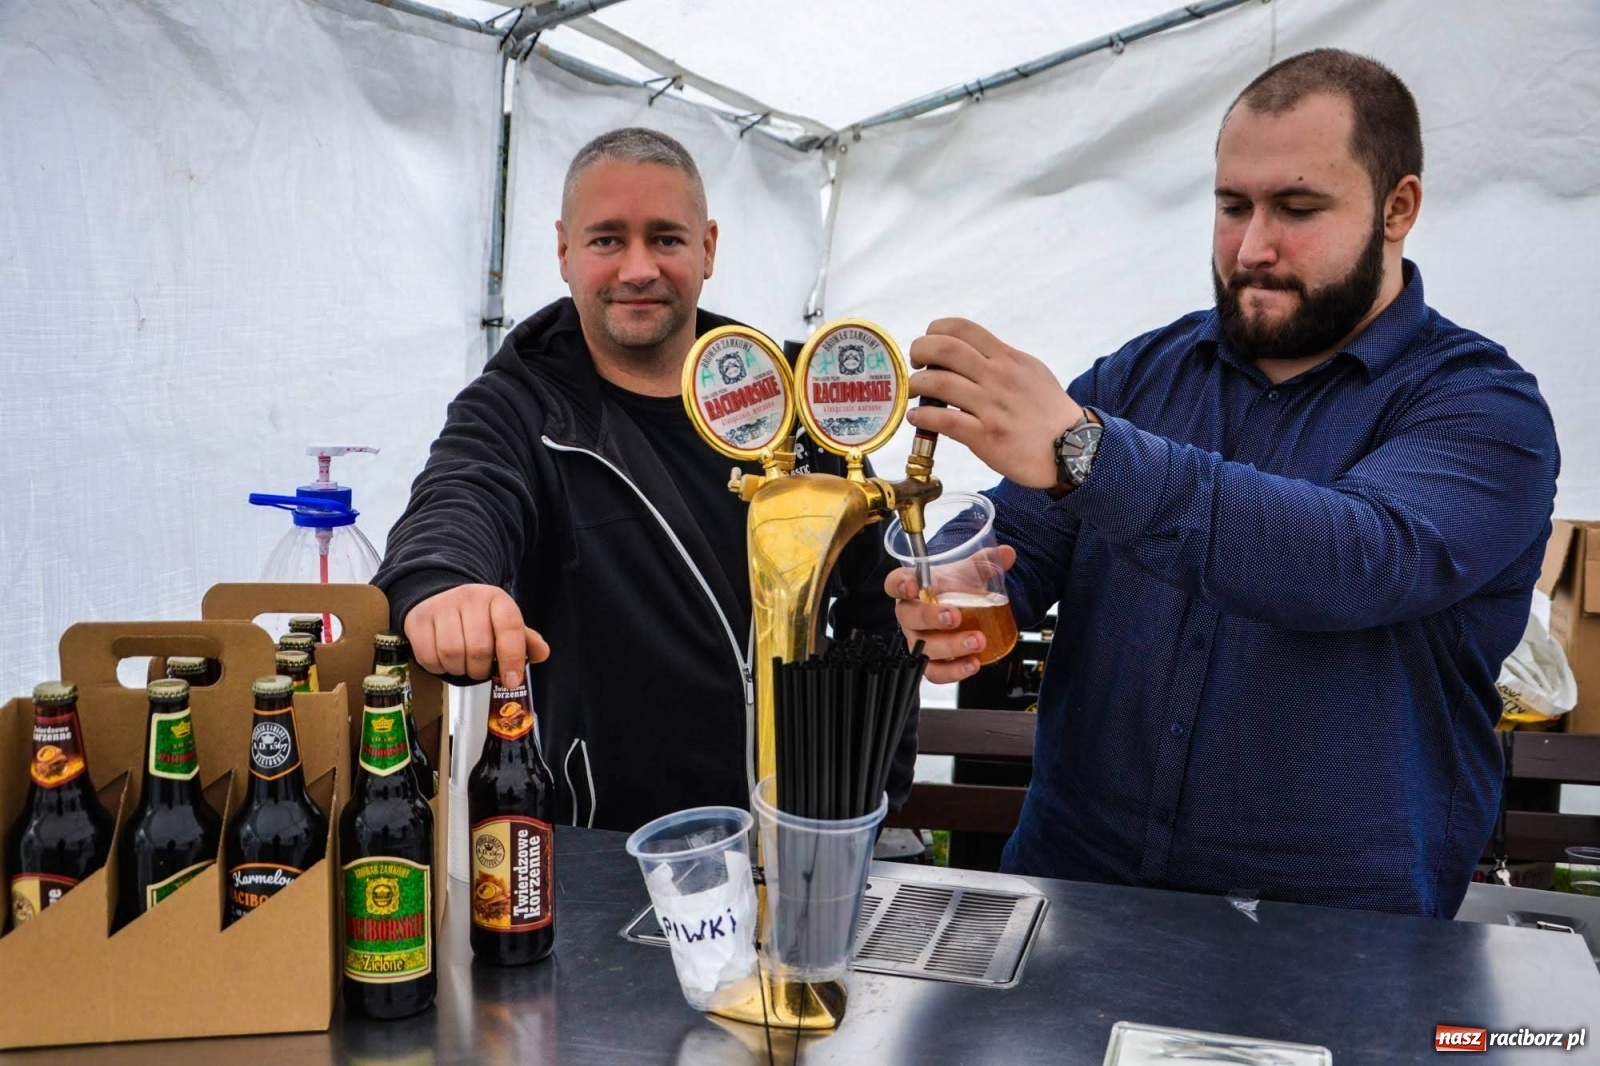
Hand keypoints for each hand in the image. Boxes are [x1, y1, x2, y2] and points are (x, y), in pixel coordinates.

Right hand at [404, 584, 550, 686]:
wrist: (438, 596)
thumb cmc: (478, 617)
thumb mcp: (503, 623)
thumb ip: (524, 640)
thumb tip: (542, 653)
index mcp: (496, 599)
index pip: (509, 628)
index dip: (512, 658)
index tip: (512, 680)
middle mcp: (469, 598)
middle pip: (479, 648)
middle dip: (482, 669)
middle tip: (482, 671)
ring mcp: (440, 608)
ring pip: (452, 653)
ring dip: (460, 669)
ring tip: (463, 665)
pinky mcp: (417, 621)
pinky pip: (429, 657)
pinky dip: (439, 668)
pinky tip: (445, 661)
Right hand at [885, 545, 1017, 683]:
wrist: (958, 606)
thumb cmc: (952, 587)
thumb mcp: (966, 571)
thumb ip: (985, 561)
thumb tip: (1006, 554)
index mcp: (910, 587)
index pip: (895, 584)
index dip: (900, 585)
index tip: (913, 585)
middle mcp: (909, 615)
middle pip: (910, 618)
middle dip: (932, 618)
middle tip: (955, 616)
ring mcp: (917, 640)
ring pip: (923, 648)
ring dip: (950, 646)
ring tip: (977, 641)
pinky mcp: (929, 661)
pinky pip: (934, 672)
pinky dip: (953, 671)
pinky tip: (972, 664)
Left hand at [907, 319, 1081, 488]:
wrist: (1075, 448)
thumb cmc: (1050, 412)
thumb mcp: (1031, 372)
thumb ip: (1002, 360)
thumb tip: (972, 351)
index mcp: (1007, 359)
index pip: (963, 329)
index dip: (935, 330)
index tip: (928, 341)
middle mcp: (998, 377)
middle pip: (944, 349)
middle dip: (919, 351)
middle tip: (915, 364)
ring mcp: (991, 407)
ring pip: (939, 382)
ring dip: (916, 385)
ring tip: (914, 391)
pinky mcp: (986, 436)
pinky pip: (944, 420)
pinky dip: (923, 416)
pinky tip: (917, 417)